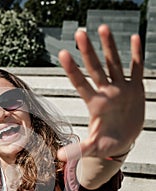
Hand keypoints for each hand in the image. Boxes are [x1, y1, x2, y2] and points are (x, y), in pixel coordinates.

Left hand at [57, 24, 144, 160]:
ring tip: (103, 27)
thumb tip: (59, 157)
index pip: (80, 84)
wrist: (123, 141)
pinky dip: (137, 55)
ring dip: (109, 46)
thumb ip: (78, 150)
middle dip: (87, 51)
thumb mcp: (93, 148)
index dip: (72, 70)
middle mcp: (106, 93)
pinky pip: (136, 69)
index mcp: (95, 105)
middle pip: (95, 68)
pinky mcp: (135, 90)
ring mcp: (120, 89)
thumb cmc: (106, 144)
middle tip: (79, 33)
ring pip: (114, 63)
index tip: (62, 53)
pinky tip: (136, 38)